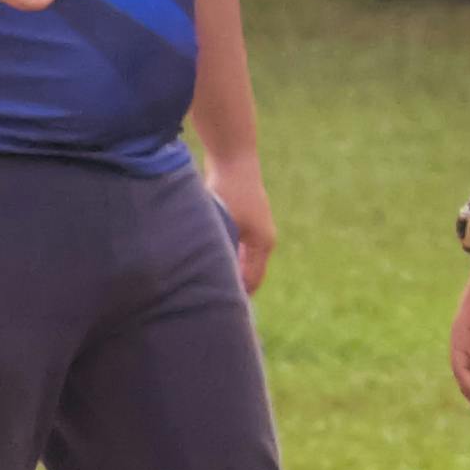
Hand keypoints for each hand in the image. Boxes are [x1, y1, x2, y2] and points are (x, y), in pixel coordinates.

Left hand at [203, 148, 276, 295]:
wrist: (234, 159)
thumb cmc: (229, 192)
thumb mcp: (225, 225)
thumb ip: (222, 252)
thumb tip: (212, 278)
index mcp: (263, 244)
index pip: (252, 282)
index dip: (238, 298)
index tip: (217, 310)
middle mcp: (264, 239)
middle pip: (249, 272)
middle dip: (232, 286)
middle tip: (208, 302)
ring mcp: (256, 228)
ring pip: (242, 260)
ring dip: (228, 270)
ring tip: (206, 284)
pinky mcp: (245, 219)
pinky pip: (238, 247)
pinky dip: (227, 257)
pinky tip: (208, 259)